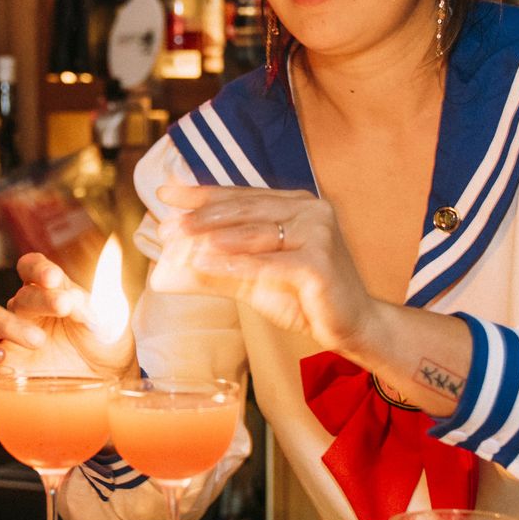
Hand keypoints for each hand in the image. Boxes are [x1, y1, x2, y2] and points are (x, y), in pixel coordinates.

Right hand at [0, 252, 136, 379]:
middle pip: (20, 295)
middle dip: (40, 299)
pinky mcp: (5, 365)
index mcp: (51, 290)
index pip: (32, 267)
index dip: (37, 268)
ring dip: (10, 323)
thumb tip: (76, 294)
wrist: (108, 382)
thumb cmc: (107, 343)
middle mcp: (28, 310)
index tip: (53, 277)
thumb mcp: (112, 319)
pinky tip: (0, 355)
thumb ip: (97, 302)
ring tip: (38, 340)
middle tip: (63, 306)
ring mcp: (13, 336)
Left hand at [158, 185, 384, 356]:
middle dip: (201, 218)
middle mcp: (310, 209)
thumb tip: (168, 271)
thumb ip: (216, 270)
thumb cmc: (305, 299)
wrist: (353, 327)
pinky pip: (269, 262)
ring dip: (212, 237)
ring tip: (178, 241)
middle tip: (166, 225)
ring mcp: (318, 233)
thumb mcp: (254, 281)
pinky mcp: (320, 263)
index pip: (241, 196)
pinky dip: (234, 263)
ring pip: (255, 233)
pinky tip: (204, 263)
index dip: (202, 195)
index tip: (165, 193)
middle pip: (245, 211)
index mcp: (296, 204)